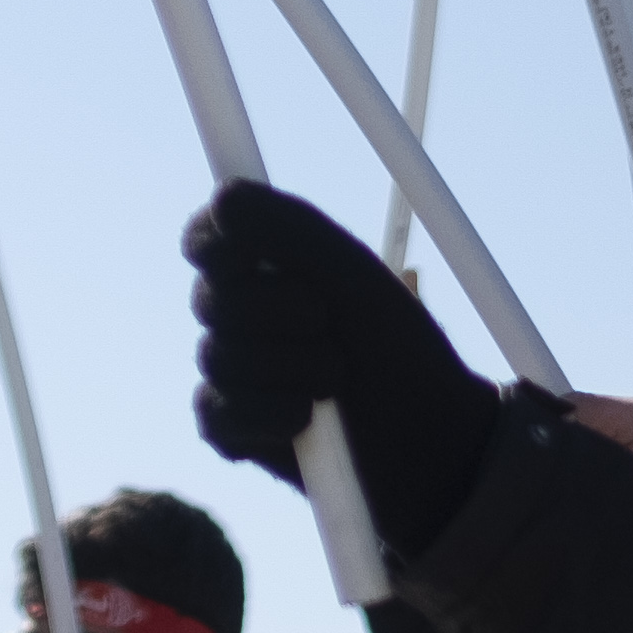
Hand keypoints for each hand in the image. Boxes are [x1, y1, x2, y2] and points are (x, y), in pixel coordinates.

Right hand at [182, 182, 453, 479]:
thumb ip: (287, 228)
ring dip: (291, 371)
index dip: (220, 246)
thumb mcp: (351, 272)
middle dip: (283, 314)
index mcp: (258, 265)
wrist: (430, 435)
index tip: (259, 257)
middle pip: (212, 300)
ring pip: (219, 358)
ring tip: (337, 381)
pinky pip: (217, 415)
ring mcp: (229, 372)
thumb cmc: (395, 344)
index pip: (202, 240)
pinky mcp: (230, 429)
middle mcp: (234, 314)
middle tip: (330, 325)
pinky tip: (305, 420)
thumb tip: (221, 198)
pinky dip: (269, 416)